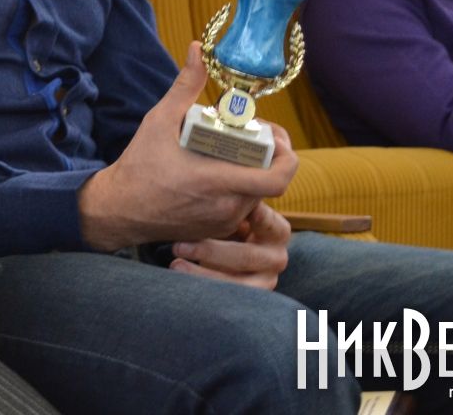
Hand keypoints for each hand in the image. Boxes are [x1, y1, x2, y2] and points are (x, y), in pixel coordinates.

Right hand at [78, 43, 297, 251]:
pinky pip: (241, 207)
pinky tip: (217, 171)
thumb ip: (185, 86)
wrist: (119, 209)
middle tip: (247, 135)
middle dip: (265, 155)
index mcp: (219, 182)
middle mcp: (227, 207)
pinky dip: (237, 187)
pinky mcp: (216, 230)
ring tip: (229, 151)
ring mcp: (223, 222)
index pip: (277, 178)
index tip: (270, 136)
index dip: (286, 155)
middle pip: (269, 180)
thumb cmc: (139, 166)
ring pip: (256, 194)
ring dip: (251, 171)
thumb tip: (197, 50)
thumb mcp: (159, 121)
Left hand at [169, 202, 290, 289]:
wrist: (213, 245)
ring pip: (241, 282)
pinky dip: (203, 282)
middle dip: (212, 250)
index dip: (254, 219)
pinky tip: (178, 269)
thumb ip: (230, 193)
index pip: (270, 223)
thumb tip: (218, 158)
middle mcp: (277, 255)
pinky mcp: (252, 294)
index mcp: (277, 229)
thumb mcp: (229, 204)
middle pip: (249, 256)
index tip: (231, 214)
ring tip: (175, 258)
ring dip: (205, 271)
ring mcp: (267, 278)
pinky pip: (230, 294)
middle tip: (179, 243)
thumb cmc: (220, 215)